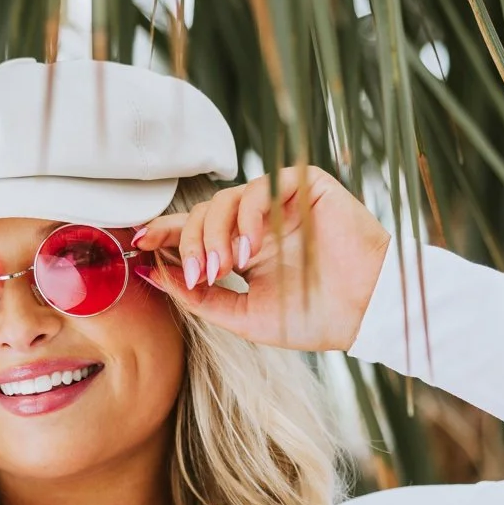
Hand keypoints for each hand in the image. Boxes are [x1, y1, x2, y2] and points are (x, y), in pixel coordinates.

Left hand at [131, 165, 390, 351]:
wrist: (366, 313)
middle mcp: (257, 223)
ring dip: (214, 233)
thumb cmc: (313, 318)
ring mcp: (279, 204)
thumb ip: (200, 297)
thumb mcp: (244, 316)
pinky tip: (250, 247)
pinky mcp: (304, 186)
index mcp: (243, 249)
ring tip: (224, 267)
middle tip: (198, 275)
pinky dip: (247, 215)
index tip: (138, 243)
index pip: (194, 231)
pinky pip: (261, 186)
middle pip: (202, 214)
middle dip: (190, 243)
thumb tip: (152, 274)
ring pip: (225, 198)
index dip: (164, 232)